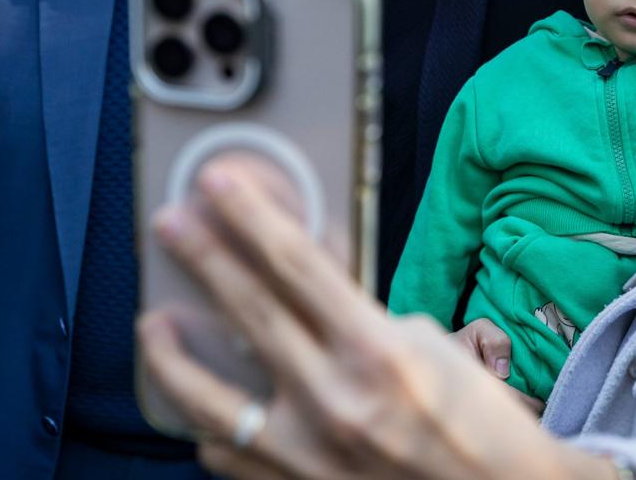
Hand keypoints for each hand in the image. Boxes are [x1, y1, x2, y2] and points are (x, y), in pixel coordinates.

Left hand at [137, 156, 597, 479]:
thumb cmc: (480, 425)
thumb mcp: (434, 346)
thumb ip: (365, 314)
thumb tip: (311, 282)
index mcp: (377, 353)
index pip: (298, 264)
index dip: (251, 216)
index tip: (218, 183)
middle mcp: (334, 402)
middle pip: (249, 310)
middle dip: (203, 256)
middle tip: (170, 223)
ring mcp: (307, 456)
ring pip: (210, 398)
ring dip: (172, 355)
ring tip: (155, 323)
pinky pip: (230, 456)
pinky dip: (214, 430)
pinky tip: (206, 410)